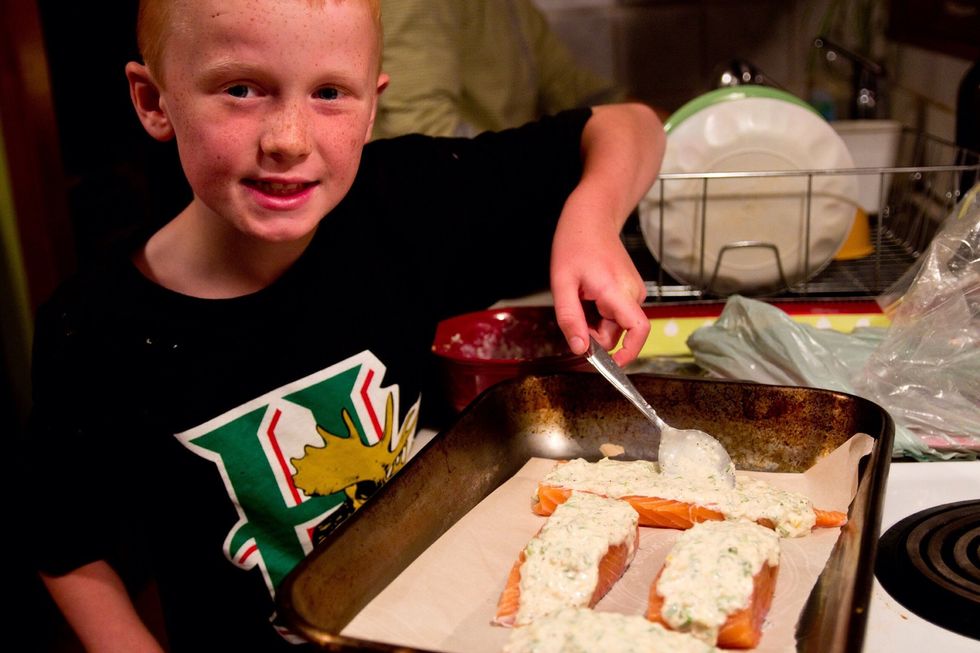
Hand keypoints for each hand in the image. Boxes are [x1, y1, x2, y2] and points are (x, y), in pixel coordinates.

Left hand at [551, 201, 649, 365]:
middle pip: (617, 332)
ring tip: (581, 295)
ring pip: (615, 324)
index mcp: (617, 291)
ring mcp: (634, 292)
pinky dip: (600, 312)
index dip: (628, 354)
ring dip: (595, 320)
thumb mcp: (562, 284)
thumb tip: (581, 350)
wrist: (592, 217)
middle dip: (594, 332)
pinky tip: (589, 293)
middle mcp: (633, 293)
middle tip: (574, 308)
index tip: (610, 366)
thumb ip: (571, 320)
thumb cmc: (575, 244)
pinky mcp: (631, 291)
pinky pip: (616, 314)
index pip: (638, 331)